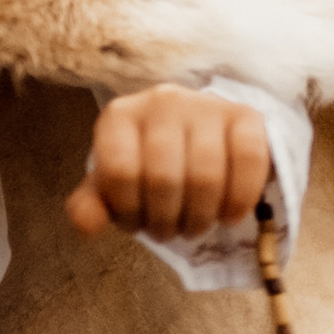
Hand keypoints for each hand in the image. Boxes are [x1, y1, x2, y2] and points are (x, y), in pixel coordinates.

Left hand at [68, 87, 272, 243]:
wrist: (200, 137)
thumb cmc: (149, 165)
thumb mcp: (114, 185)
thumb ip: (91, 204)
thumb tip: (85, 225)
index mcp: (120, 116)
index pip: (118, 171)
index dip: (127, 211)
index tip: (136, 224)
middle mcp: (161, 101)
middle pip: (163, 178)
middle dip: (165, 221)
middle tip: (169, 232)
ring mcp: (205, 105)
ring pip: (205, 175)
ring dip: (200, 217)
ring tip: (194, 227)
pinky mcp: (246, 116)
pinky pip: (248, 161)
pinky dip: (239, 199)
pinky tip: (229, 215)